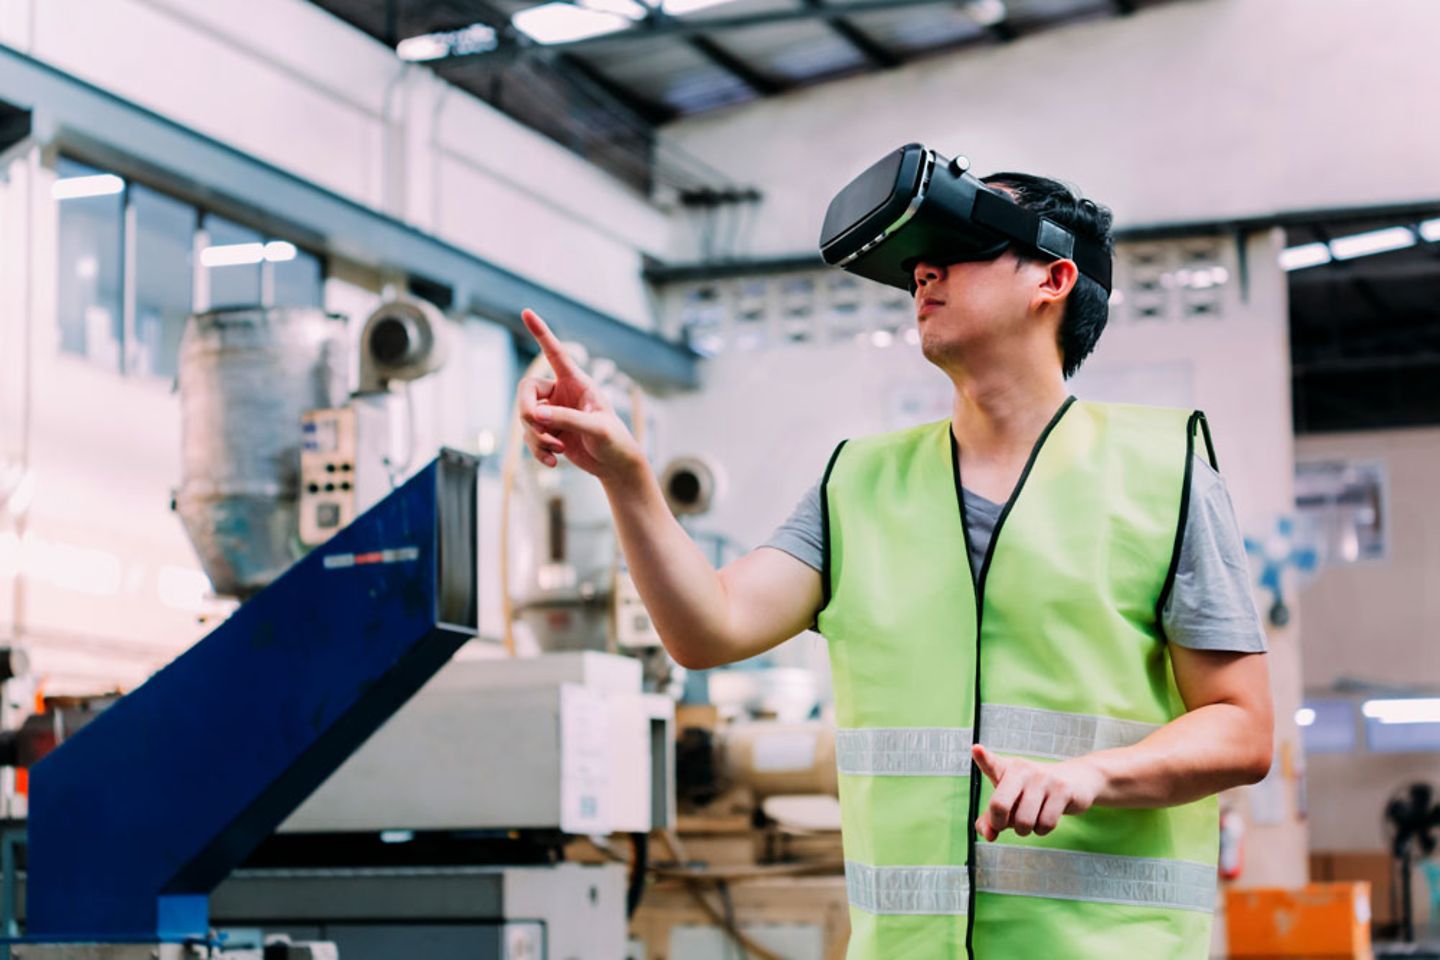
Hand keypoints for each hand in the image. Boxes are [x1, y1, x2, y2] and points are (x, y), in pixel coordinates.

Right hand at [516, 309, 644, 483]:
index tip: (526, 311)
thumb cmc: (614, 440)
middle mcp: (561, 393)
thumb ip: (567, 419)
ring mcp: (553, 413)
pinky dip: (538, 451)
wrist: (615, 465)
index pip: (556, 353)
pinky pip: (530, 438)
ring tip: (557, 451)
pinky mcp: (549, 432)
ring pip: (526, 419)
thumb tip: (536, 415)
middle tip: (536, 426)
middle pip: (526, 391)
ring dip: (536, 437)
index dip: (541, 333)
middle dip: (526, 411)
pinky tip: (553, 463)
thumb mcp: (596, 428)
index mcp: (577, 382)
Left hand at [971, 744, 1103, 840]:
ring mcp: (1043, 779)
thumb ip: (992, 818)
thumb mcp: (1011, 800)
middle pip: (1000, 805)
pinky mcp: (1062, 790)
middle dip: (1000, 824)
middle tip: (1006, 824)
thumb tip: (988, 835)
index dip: (983, 758)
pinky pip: (1046, 823)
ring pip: (1024, 821)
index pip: (991, 764)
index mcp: (1006, 769)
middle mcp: (1023, 770)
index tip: (976, 749)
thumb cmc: (1035, 792)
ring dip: (1025, 830)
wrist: (1077, 780)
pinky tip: (1045, 818)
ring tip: (1030, 819)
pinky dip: (1042, 830)